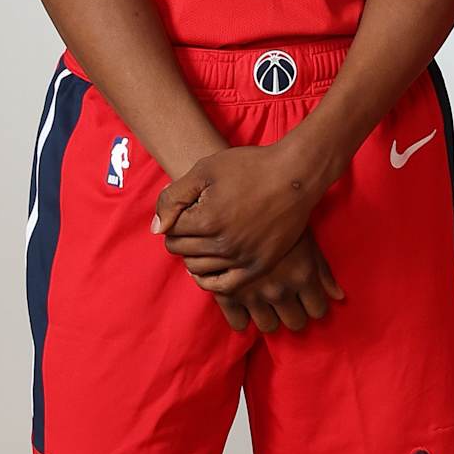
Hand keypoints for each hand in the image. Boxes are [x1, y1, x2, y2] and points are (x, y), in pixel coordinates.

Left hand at [153, 139, 340, 294]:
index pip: (170, 230)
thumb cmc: (249, 167)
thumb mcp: (204, 170)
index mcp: (206, 219)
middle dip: (180, 235)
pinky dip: (208, 280)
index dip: (174, 218)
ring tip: (201, 240)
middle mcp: (223, 243)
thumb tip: (158, 228)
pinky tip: (207, 268)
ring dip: (193, 255)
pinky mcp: (258, 266)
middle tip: (192, 224)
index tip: (187, 208)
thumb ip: (173, 197)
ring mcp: (242, 258)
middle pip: (182, 250)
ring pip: (198, 268)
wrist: (295, 175)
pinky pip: (224, 286)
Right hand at [201, 226, 344, 334]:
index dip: (315, 305)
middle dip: (295, 314)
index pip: (318, 311)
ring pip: (269, 327)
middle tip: (289, 303)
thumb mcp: (305, 240)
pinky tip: (245, 308)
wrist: (236, 204)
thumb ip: (323, 271)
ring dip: (271, 318)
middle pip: (296, 323)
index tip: (309, 299)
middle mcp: (279, 289)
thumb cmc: (279, 218)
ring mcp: (252, 294)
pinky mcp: (227, 294)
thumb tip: (339, 297)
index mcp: (302, 276)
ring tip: (268, 305)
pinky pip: (238, 323)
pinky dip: (242, 319)